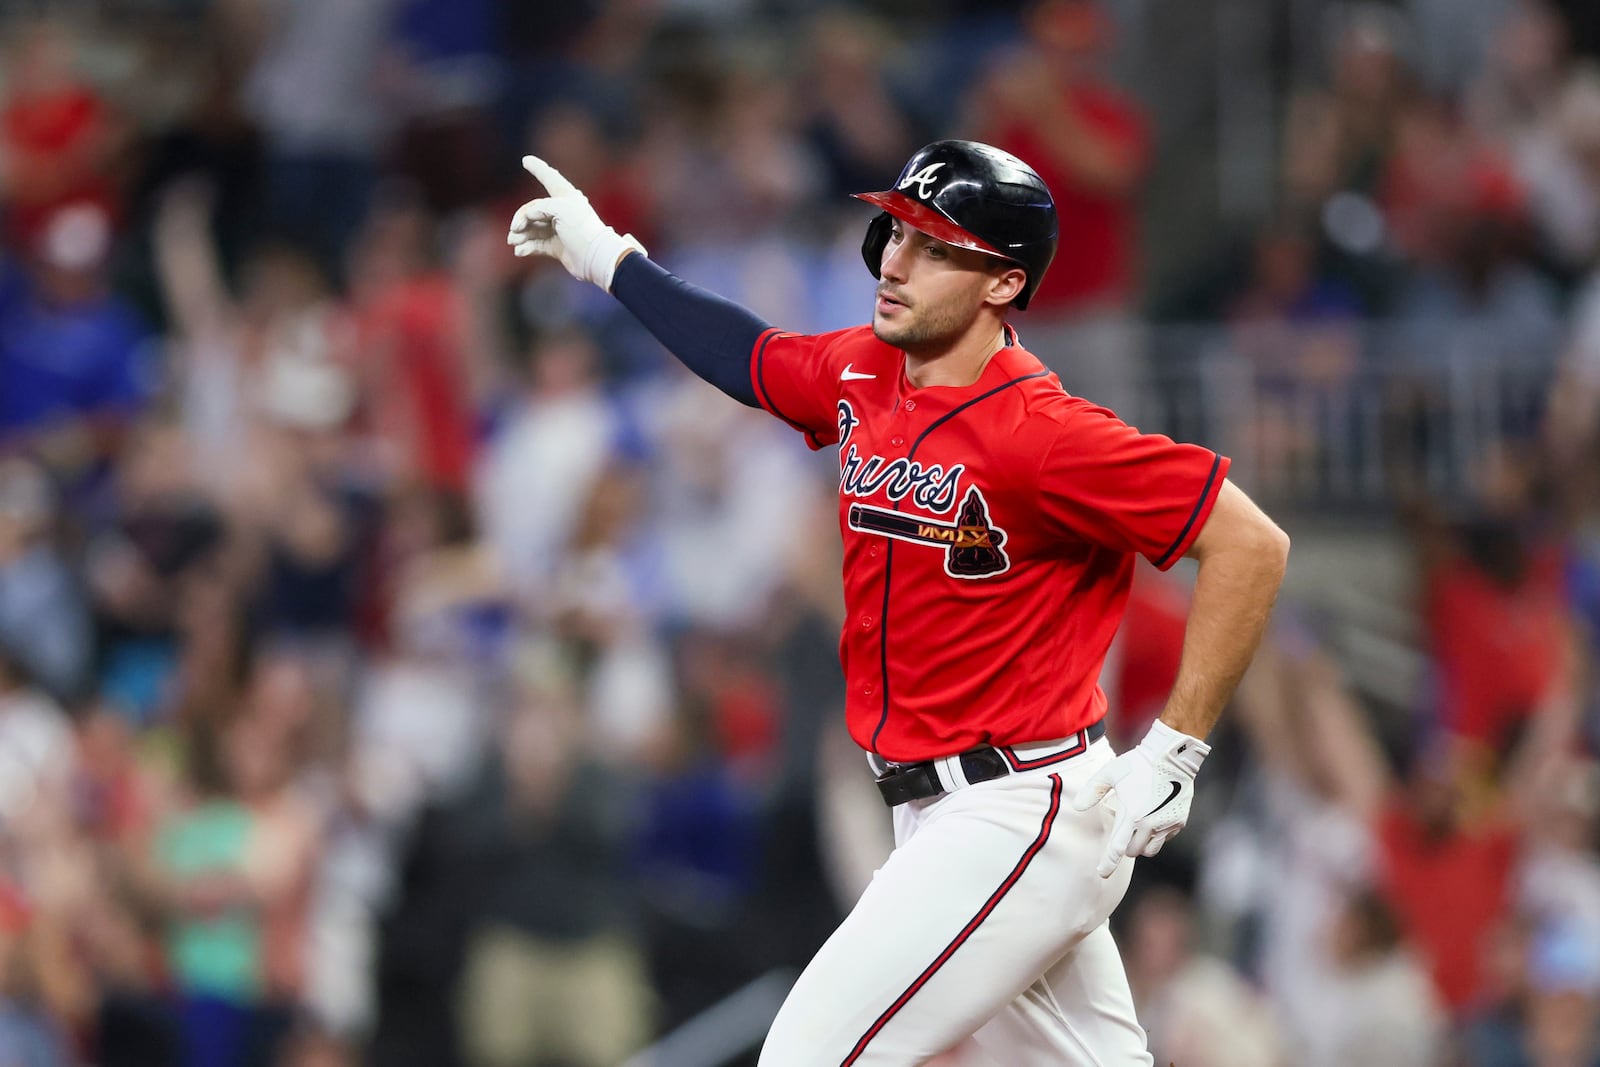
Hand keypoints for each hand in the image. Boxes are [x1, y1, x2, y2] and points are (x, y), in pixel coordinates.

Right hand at [506, 155, 645, 291]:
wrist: (595, 258)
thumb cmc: (581, 229)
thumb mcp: (560, 209)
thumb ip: (539, 207)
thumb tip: (528, 217)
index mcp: (566, 197)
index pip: (550, 177)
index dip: (538, 168)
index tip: (526, 160)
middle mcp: (562, 211)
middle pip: (533, 210)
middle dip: (520, 219)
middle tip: (514, 230)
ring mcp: (558, 230)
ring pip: (532, 228)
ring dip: (521, 235)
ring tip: (514, 242)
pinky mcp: (556, 247)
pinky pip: (536, 244)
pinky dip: (527, 247)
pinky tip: (520, 252)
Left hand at [1072, 720, 1209, 877]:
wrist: (1172, 757)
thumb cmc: (1138, 764)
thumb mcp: (1110, 773)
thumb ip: (1092, 791)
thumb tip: (1077, 807)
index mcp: (1132, 814)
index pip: (1117, 847)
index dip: (1109, 863)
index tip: (1102, 873)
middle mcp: (1150, 823)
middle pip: (1134, 851)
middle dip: (1126, 846)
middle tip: (1124, 829)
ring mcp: (1167, 824)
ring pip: (1151, 849)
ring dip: (1142, 844)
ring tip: (1138, 826)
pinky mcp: (1179, 821)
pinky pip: (1165, 838)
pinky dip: (1157, 835)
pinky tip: (1154, 817)